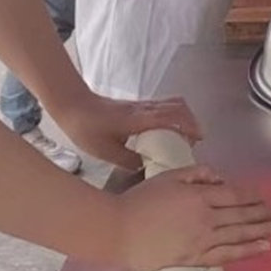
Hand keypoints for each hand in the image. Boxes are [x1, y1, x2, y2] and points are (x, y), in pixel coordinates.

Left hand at [50, 93, 202, 168]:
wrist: (72, 105)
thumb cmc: (87, 129)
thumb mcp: (106, 152)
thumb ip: (129, 160)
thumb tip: (147, 167)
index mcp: (138, 120)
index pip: (171, 117)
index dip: (188, 126)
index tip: (198, 139)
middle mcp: (144, 109)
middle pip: (177, 105)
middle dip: (192, 121)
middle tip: (195, 140)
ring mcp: (141, 105)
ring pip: (172, 103)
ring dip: (184, 117)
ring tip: (185, 136)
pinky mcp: (137, 105)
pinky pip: (163, 106)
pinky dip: (174, 115)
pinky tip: (168, 131)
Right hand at [116, 165, 270, 270]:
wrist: (120, 230)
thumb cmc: (141, 200)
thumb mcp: (169, 176)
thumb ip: (196, 174)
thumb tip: (218, 177)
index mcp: (200, 195)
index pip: (234, 194)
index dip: (252, 196)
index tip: (266, 197)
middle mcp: (207, 217)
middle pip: (242, 214)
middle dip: (263, 213)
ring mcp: (203, 239)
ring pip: (239, 234)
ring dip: (262, 230)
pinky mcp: (195, 258)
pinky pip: (227, 255)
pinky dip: (247, 251)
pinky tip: (262, 248)